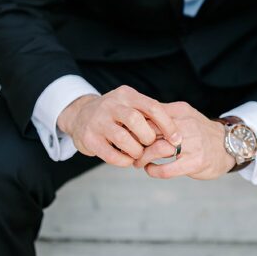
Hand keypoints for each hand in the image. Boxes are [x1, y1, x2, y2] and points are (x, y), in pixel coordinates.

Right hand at [57, 85, 181, 166]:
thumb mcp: (130, 105)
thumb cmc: (114, 115)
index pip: (152, 107)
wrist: (80, 117)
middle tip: (151, 145)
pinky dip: (124, 161)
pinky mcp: (89, 138)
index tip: (177, 139)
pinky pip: (111, 154)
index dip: (168, 124)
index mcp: (125, 95)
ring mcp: (97, 121)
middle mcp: (110, 104)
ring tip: (138, 154)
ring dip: (136, 151)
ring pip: (123, 138)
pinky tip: (127, 159)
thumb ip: (149, 114)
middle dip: (149, 138)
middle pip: (136, 121)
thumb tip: (176, 133)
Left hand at [132, 101, 234, 179]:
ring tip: (138, 162)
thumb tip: (135, 116)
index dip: (134, 125)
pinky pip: (168, 169)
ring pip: (157, 149)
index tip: (125, 133)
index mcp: (180, 112)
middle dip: (135, 142)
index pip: (150, 115)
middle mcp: (186, 125)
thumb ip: (164, 114)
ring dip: (142, 158)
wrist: (230, 145)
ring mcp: (192, 144)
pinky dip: (154, 171)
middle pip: (150, 131)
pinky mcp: (196, 162)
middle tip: (128, 149)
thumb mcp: (185, 115)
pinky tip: (150, 170)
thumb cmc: (200, 131)